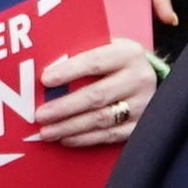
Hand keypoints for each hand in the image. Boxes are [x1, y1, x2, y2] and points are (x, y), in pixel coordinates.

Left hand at [34, 35, 158, 145]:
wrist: (146, 77)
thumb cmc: (114, 62)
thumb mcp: (104, 48)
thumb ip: (80, 55)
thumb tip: (46, 73)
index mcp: (127, 53)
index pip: (94, 62)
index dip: (69, 72)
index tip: (45, 80)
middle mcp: (138, 79)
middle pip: (97, 95)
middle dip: (65, 107)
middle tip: (41, 114)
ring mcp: (142, 105)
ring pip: (102, 119)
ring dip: (70, 127)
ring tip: (47, 131)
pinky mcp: (141, 125)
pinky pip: (110, 136)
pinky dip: (86, 139)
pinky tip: (66, 139)